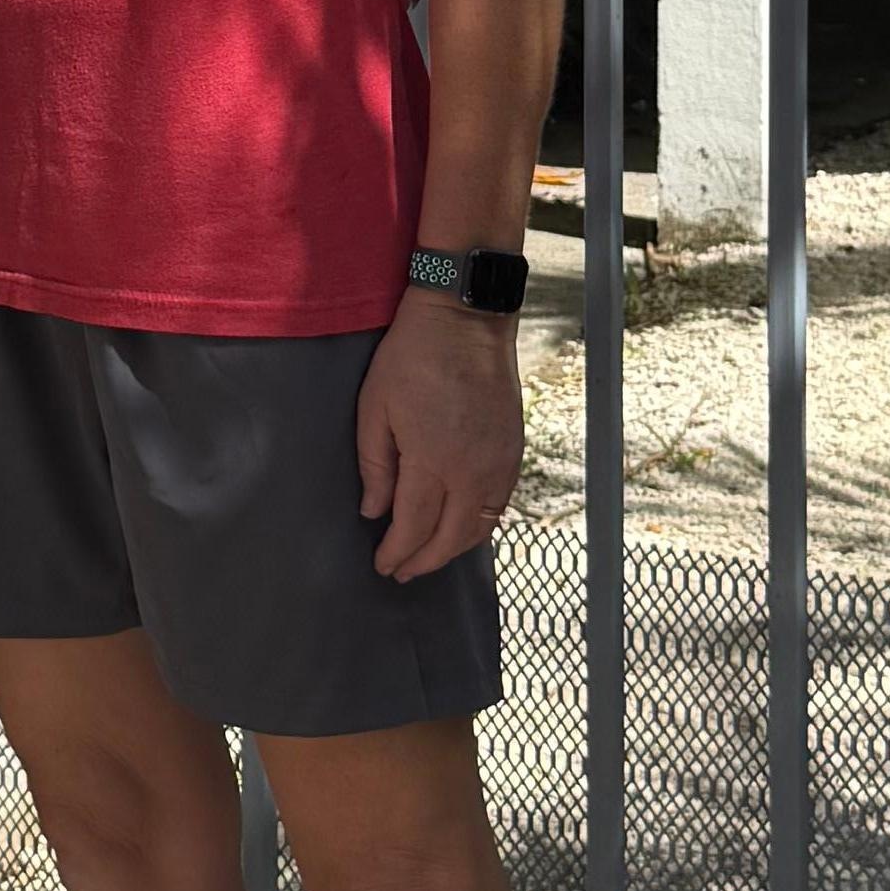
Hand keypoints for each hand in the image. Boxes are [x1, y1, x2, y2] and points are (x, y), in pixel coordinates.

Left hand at [354, 290, 525, 584]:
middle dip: (425, 561)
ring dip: (454, 549)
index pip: (415, 527)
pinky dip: (478, 525)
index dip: (397, 552)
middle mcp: (473, 470)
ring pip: (480, 526)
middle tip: (402, 572)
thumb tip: (374, 512)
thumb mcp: (375, 408)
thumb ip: (375, 465)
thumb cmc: (412, 357)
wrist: (466, 318)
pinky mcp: (514, 450)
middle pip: (451, 538)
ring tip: (429, 556)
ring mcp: (499, 462)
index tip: (382, 565)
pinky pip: (499, 504)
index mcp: (433, 460)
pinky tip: (461, 527)